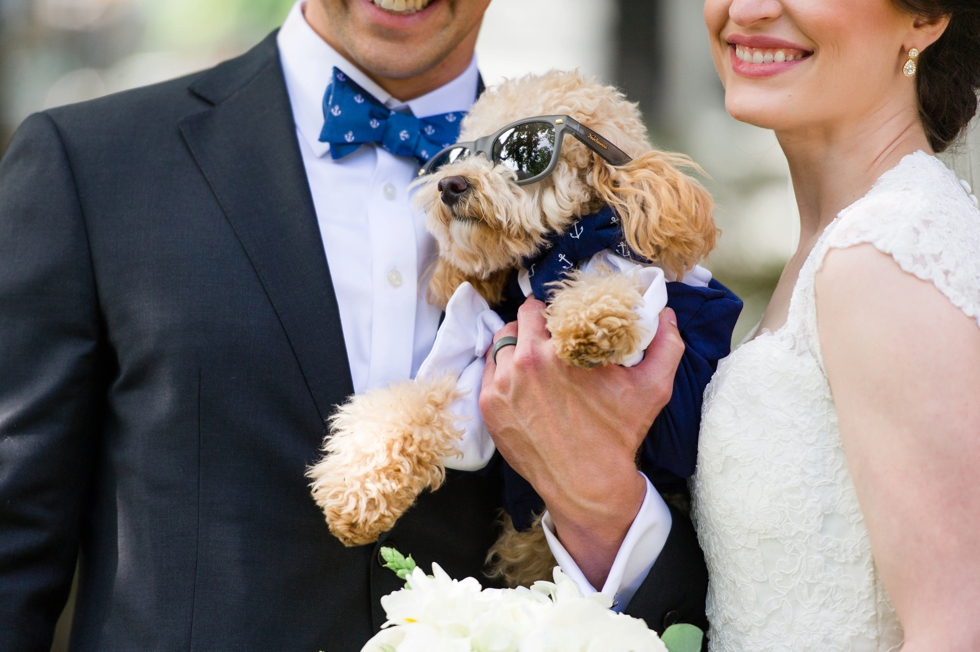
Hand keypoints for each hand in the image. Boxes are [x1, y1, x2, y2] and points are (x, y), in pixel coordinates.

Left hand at [480, 298, 684, 588]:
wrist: (587, 484)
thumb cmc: (617, 435)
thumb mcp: (652, 388)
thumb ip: (666, 345)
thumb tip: (666, 313)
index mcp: (562, 349)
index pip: (548, 308)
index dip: (557, 311)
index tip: (565, 320)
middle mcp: (527, 362)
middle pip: (522, 319)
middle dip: (536, 322)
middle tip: (550, 335)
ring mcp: (502, 385)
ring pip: (502, 342)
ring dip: (516, 343)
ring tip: (534, 355)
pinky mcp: (489, 406)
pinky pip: (488, 369)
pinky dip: (501, 368)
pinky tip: (519, 378)